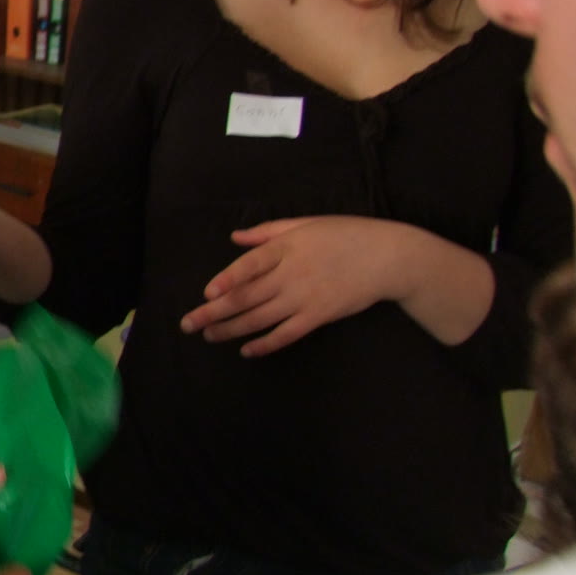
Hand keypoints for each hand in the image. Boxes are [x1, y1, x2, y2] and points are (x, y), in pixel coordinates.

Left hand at [180, 215, 409, 356]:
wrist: (388, 257)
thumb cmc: (345, 235)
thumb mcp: (305, 223)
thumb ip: (267, 232)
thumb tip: (234, 237)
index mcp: (286, 248)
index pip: (250, 266)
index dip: (228, 279)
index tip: (207, 293)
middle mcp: (291, 274)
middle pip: (247, 297)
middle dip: (214, 312)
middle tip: (187, 324)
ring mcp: (305, 297)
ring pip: (261, 317)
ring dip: (231, 329)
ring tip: (208, 336)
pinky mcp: (319, 316)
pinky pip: (287, 334)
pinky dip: (266, 344)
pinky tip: (247, 351)